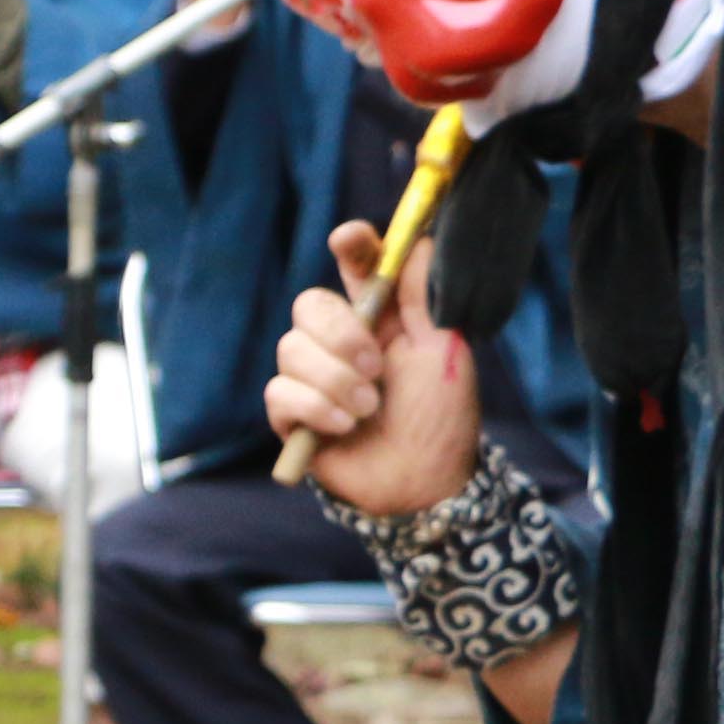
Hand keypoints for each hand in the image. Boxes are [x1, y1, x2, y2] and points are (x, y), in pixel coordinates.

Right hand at [265, 221, 480, 517]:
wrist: (427, 483)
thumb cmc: (442, 417)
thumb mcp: (444, 350)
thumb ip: (426, 296)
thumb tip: (416, 240)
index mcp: (380, 318)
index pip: (356, 266)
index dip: (350, 245)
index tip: (348, 240)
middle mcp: (340, 342)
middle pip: (309, 304)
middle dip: (340, 333)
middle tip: (375, 366)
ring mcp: (312, 378)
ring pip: (291, 349)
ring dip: (334, 380)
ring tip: (368, 408)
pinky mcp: (292, 415)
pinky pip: (280, 392)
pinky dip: (313, 407)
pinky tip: (343, 426)